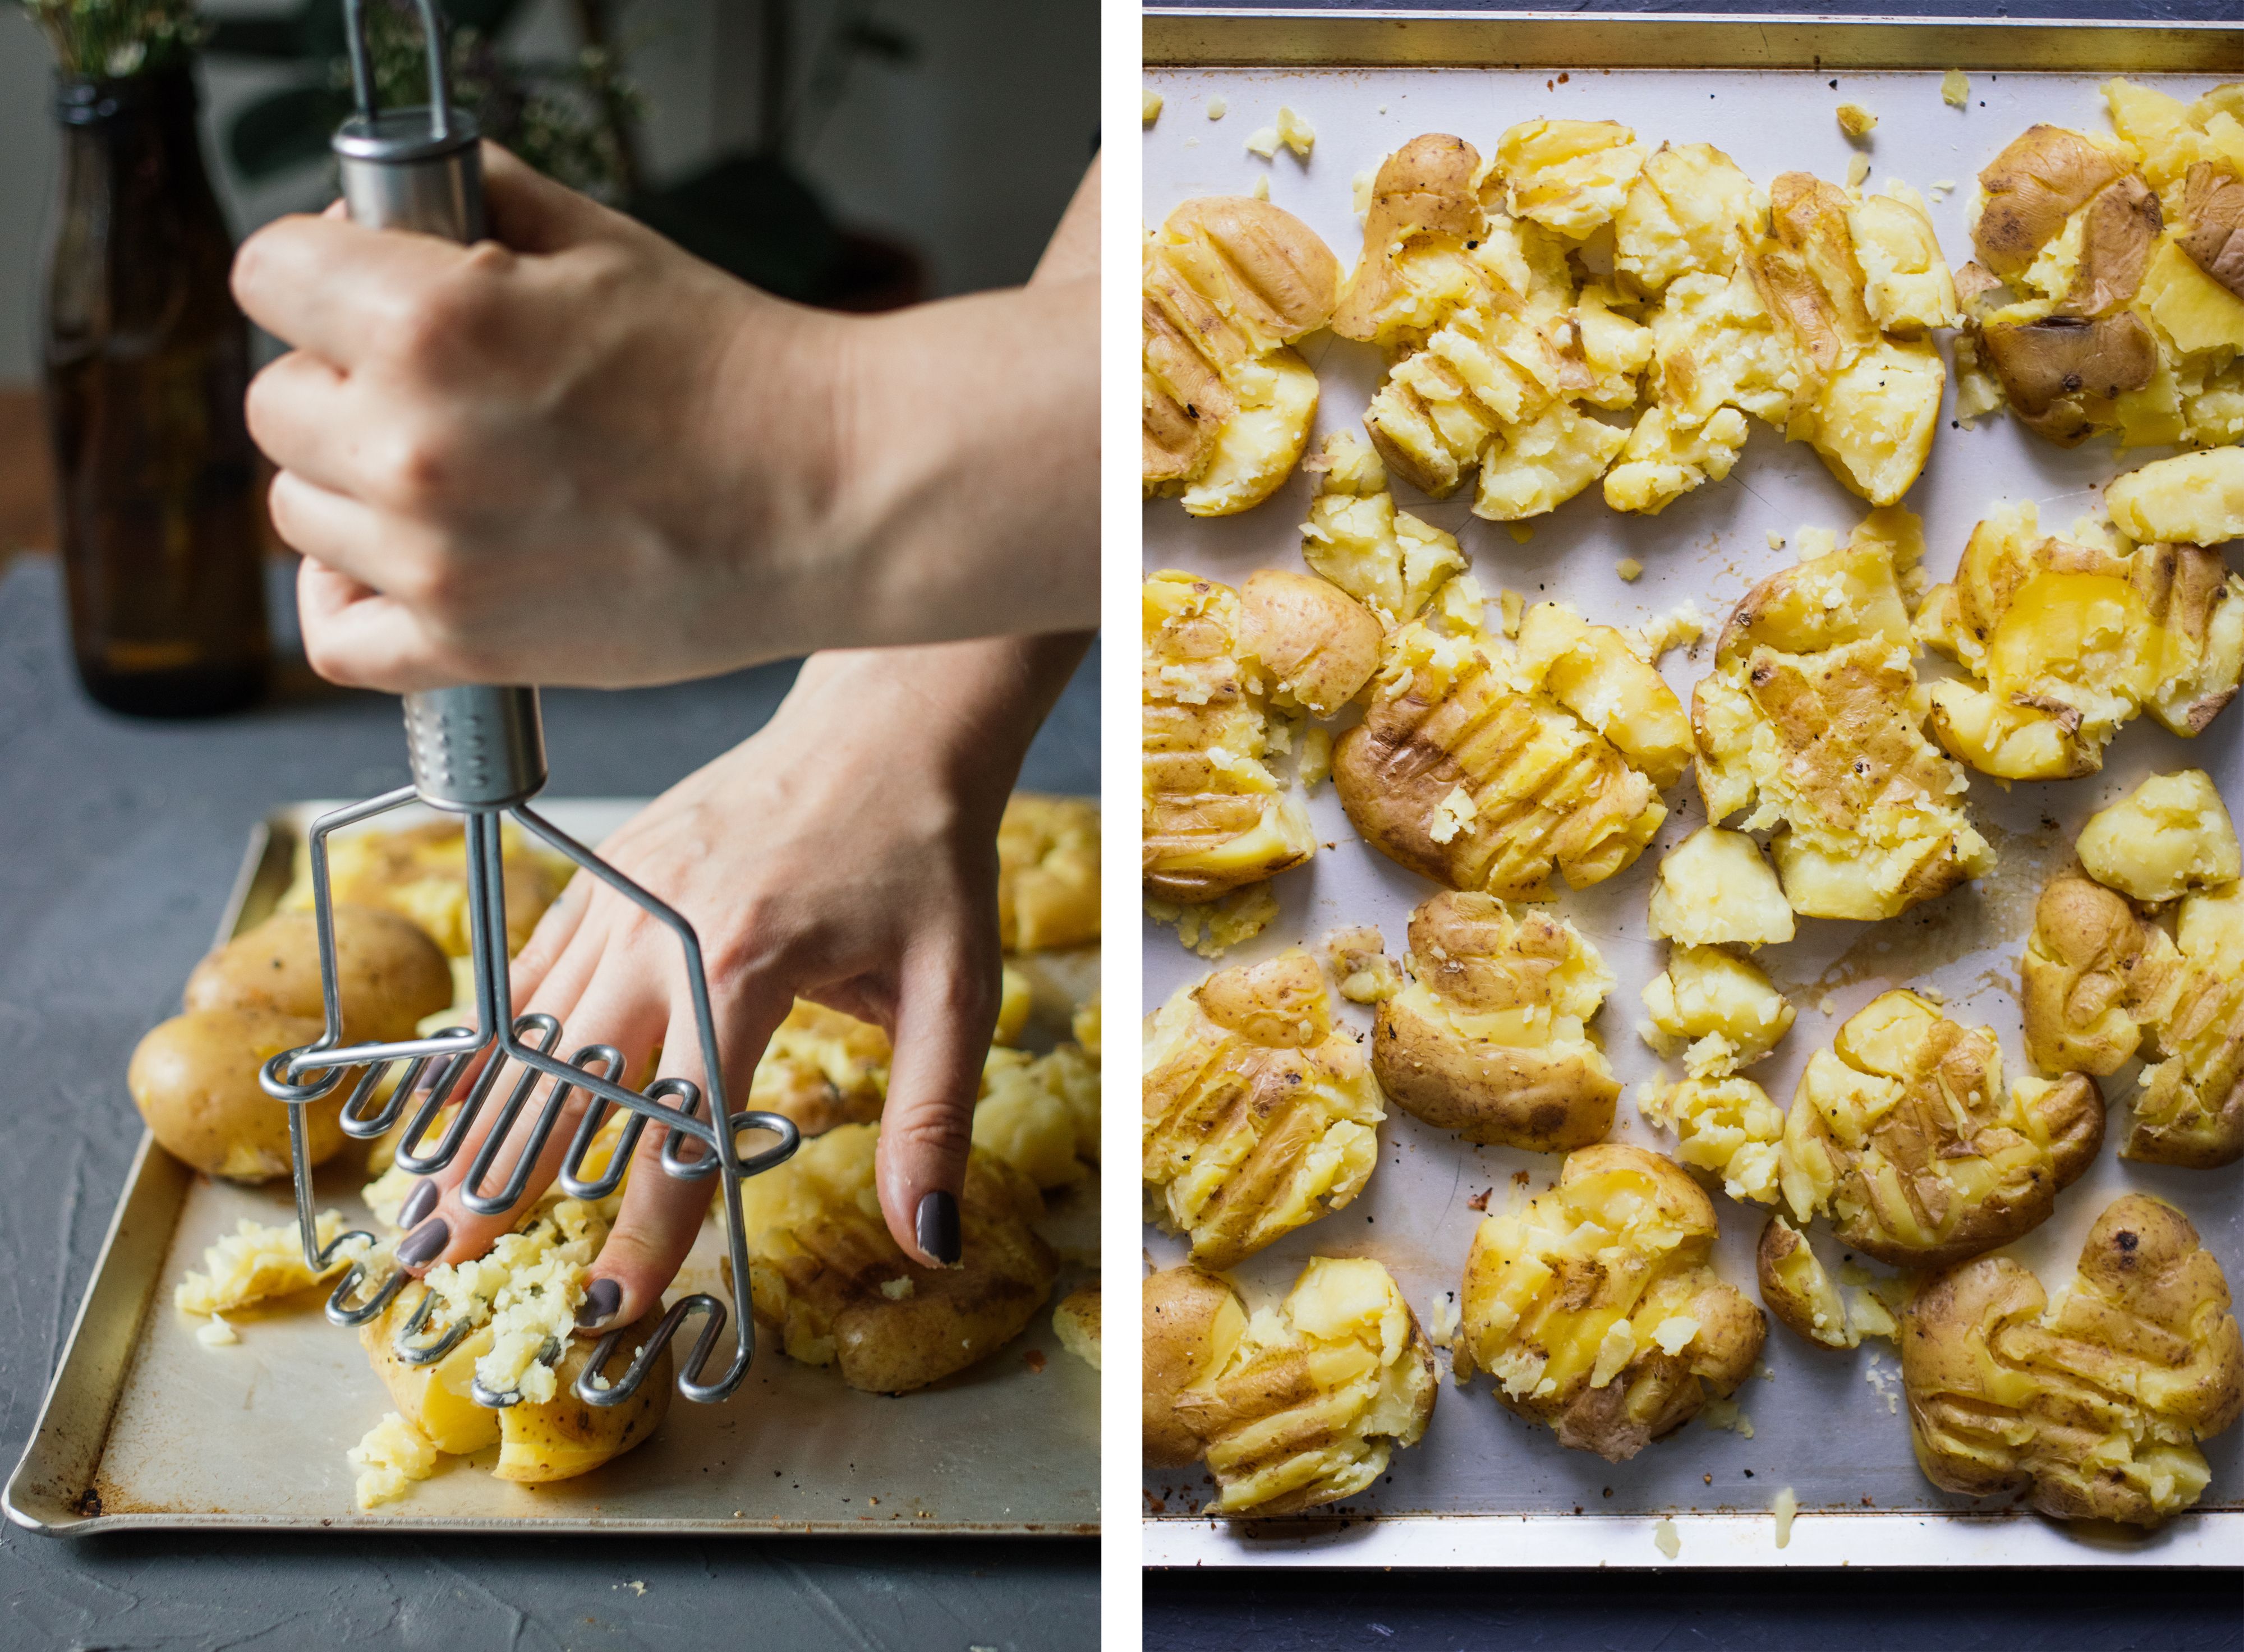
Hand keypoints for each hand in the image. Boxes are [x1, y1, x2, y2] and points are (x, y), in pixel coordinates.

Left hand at [231, 147, 1097, 690]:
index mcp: (431, 325)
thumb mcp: (600, 244)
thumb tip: (381, 215)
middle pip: (274, 403)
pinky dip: (350, 602)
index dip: (317, 271)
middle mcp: (411, 446)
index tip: (361, 287)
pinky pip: (335, 638)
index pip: (268, 274)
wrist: (836, 492)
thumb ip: (472, 207)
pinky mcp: (471, 646)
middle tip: (435, 388)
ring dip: (354, 488)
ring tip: (452, 477)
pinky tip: (400, 566)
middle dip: (340, 382)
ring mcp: (434, 559)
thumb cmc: (739, 373)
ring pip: (301, 512)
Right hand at [385, 632, 1090, 1330]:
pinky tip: (447, 1098)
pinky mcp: (606, 870)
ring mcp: (621, 893)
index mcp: (746, 966)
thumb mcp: (956, 991)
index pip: (679, 1129)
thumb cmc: (926, 857)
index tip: (609, 1309)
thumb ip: (932, 1120)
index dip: (645, 1232)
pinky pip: (530, 967)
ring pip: (528, 1027)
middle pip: (567, 1080)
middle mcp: (661, 930)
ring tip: (424, 1207)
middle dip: (504, 1182)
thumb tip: (928, 1238)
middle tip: (443, 1265)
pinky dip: (486, 1039)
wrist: (886, 728)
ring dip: (475, 1123)